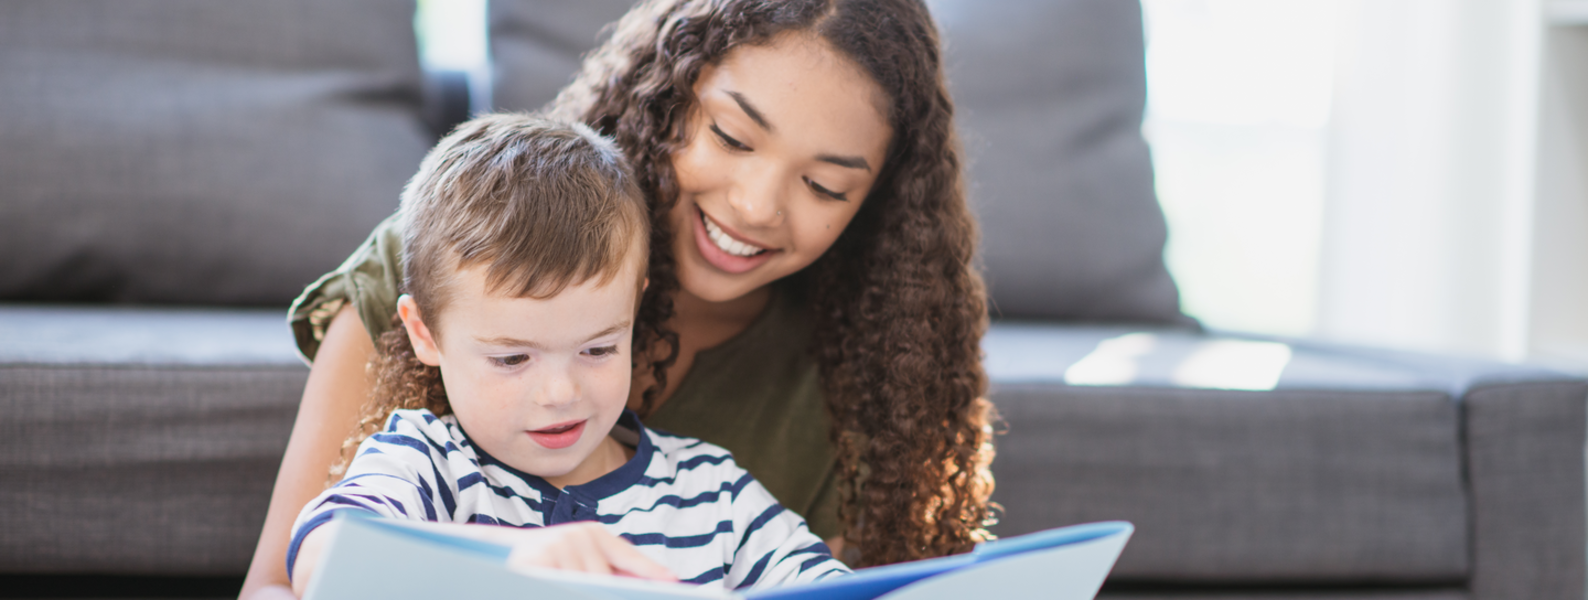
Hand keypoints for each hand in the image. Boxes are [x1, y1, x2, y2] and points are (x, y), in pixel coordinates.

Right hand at [500, 522, 676, 581]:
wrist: (492, 551)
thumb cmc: (545, 560)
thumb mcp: (577, 557)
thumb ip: (608, 568)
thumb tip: (653, 580)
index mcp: (592, 533)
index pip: (627, 557)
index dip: (649, 570)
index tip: (672, 581)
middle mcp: (576, 536)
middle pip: (604, 580)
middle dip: (604, 590)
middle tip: (605, 584)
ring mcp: (556, 548)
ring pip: (584, 584)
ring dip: (575, 585)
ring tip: (560, 580)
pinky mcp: (533, 563)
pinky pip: (561, 584)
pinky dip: (560, 585)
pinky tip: (554, 581)